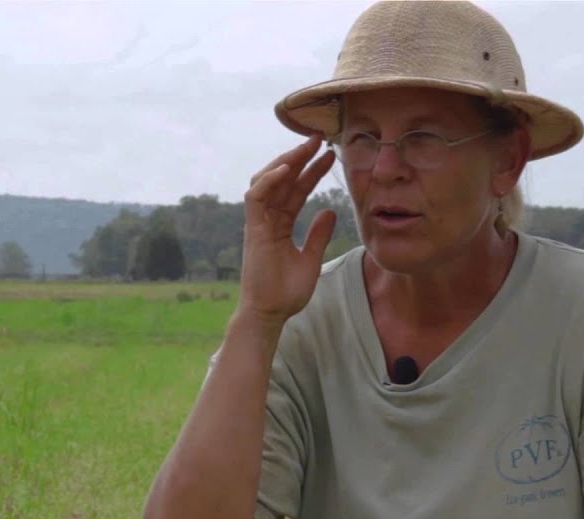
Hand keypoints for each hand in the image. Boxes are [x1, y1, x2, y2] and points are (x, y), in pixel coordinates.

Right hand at [238, 134, 337, 328]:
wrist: (270, 313)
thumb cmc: (286, 292)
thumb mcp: (311, 258)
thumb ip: (318, 235)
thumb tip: (330, 211)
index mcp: (280, 224)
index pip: (296, 190)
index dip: (312, 171)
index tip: (330, 155)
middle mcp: (268, 219)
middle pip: (283, 180)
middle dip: (300, 157)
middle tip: (321, 138)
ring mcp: (258, 223)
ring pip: (267, 181)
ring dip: (287, 161)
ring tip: (307, 146)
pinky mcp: (253, 230)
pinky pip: (256, 197)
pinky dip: (269, 180)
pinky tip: (287, 168)